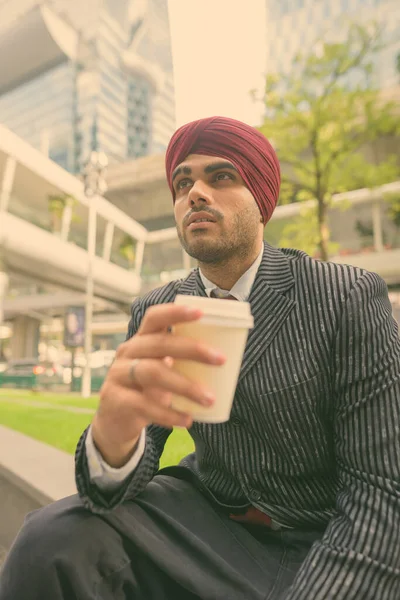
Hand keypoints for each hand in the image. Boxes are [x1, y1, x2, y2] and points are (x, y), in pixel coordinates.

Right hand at [91, 303, 225, 466]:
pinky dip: (169, 413)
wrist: (115, 421)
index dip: (176, 312)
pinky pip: (144, 405)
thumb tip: (223, 357)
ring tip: (209, 399)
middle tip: (221, 359)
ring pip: (153, 373)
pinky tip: (188, 420)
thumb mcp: (161, 370)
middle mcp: (128, 352)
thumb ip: (182, 362)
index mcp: (141, 339)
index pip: (155, 317)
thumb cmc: (147, 389)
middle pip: (159, 344)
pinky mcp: (116, 400)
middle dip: (192, 349)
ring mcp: (118, 375)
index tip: (201, 312)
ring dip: (185, 386)